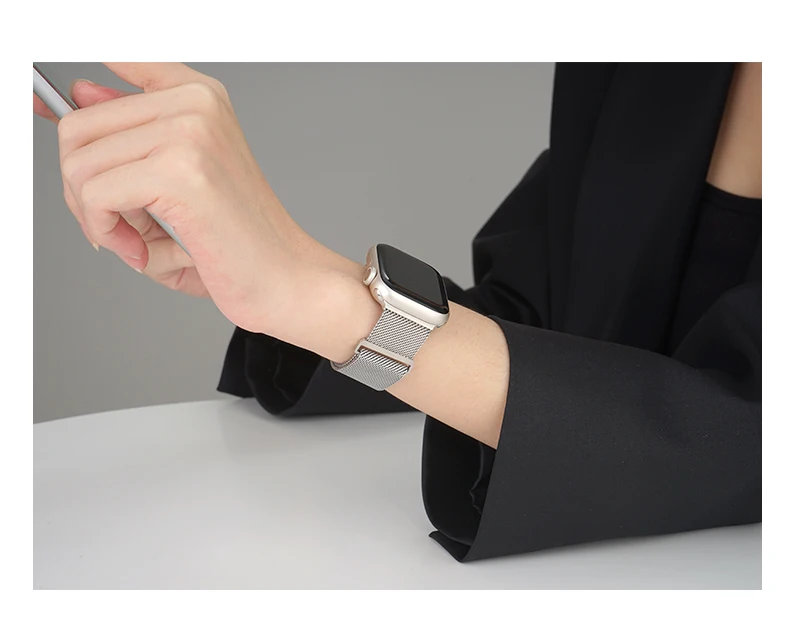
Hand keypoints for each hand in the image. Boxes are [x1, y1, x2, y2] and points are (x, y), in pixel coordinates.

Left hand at [49, 63, 320, 338]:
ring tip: (139, 243)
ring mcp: (190, 133)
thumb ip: (129, 138)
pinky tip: (142, 252)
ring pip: (79, 163)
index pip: (116, 61)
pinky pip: (94, 194)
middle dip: (82, 188)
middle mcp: (195, 103)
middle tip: (118, 226)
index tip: (42, 108)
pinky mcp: (181, 172)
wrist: (287, 279)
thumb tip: (79, 94)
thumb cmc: (237, 241)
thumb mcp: (176, 179)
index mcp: (200, 96)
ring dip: (95, 217)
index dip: (71, 97)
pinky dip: (106, 232)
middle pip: (78, 127)